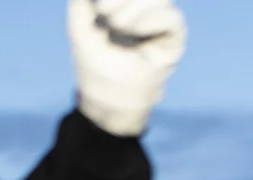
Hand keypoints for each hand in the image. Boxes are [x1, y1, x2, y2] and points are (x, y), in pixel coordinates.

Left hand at [68, 0, 185, 137]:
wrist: (107, 98)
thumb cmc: (93, 62)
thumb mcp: (80, 22)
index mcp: (125, 2)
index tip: (100, 6)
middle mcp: (145, 7)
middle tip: (103, 11)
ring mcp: (160, 21)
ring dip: (133, 6)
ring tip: (115, 24)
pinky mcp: (173, 38)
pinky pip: (171, 17)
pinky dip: (149, 18)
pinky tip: (131, 30)